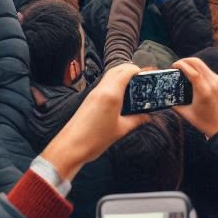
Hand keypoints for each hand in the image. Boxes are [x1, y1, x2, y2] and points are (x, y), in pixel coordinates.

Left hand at [38, 62, 145, 183]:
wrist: (70, 147)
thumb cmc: (93, 140)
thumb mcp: (121, 130)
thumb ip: (137, 120)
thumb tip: (147, 116)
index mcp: (111, 94)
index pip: (126, 71)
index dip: (138, 70)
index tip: (147, 75)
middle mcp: (101, 90)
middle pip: (117, 70)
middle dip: (130, 70)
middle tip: (142, 79)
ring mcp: (93, 94)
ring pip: (109, 76)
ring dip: (121, 76)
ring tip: (133, 87)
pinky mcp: (89, 100)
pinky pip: (104, 85)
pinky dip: (114, 84)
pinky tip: (120, 97)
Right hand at [171, 56, 217, 137]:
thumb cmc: (201, 121)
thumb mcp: (185, 112)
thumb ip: (174, 102)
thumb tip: (163, 94)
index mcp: (204, 90)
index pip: (192, 71)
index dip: (181, 65)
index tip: (172, 66)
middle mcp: (212, 83)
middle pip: (198, 62)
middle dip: (185, 60)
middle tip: (176, 66)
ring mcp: (217, 81)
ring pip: (203, 64)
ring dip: (191, 63)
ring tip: (182, 69)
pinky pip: (207, 70)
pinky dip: (198, 68)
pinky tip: (191, 73)